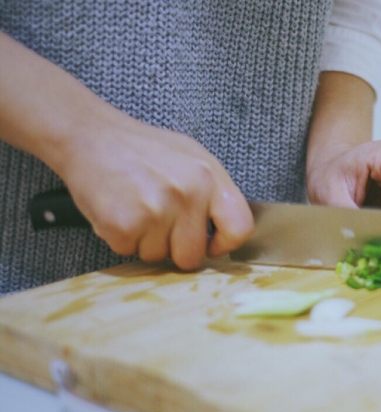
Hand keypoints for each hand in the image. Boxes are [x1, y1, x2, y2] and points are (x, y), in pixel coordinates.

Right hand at [58, 116, 253, 269]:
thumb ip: (214, 193)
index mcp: (209, 177)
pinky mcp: (123, 225)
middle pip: (192, 256)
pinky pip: (129, 252)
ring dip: (145, 241)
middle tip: (159, 222)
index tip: (211, 244)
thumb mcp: (193, 157)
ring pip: (158, 256)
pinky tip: (119, 211)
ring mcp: (155, 211)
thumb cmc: (143, 149)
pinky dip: (122, 238)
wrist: (91, 136)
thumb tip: (227, 232)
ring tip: (136, 208)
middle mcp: (186, 194)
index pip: (239, 228)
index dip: (225, 244)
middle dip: (175, 248)